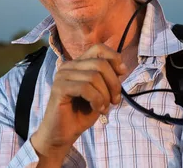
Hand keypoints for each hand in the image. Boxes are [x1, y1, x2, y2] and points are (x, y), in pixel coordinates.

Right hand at [30, 43, 127, 161]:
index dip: (113, 57)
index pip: (98, 48)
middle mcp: (68, 66)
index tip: (122, 73)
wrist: (62, 134)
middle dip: (113, 83)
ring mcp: (62, 76)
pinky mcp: (59, 88)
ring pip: (94, 76)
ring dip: (105, 95)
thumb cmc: (80, 114)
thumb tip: (122, 67)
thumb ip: (108, 79)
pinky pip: (85, 88)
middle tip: (115, 100)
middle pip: (100, 63)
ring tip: (104, 108)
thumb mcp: (100, 93)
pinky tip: (97, 109)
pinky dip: (97, 99)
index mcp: (78, 64)